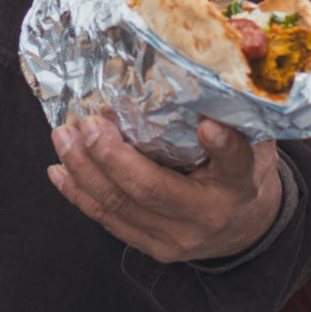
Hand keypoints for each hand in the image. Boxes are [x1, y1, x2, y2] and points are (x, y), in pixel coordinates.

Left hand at [48, 116, 283, 263]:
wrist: (245, 229)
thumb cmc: (241, 173)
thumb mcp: (252, 143)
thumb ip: (235, 114)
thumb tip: (211, 63)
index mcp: (240, 185)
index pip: (235, 164)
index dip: (223, 146)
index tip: (207, 123)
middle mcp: (207, 216)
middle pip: (152, 190)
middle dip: (112, 156)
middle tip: (89, 123)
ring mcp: (177, 239)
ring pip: (120, 207)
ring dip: (83, 171)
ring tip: (64, 137)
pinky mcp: (154, 248)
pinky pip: (108, 222)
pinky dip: (79, 195)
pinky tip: (58, 171)